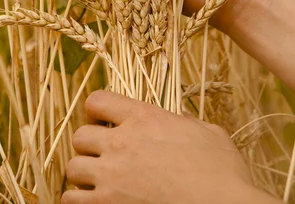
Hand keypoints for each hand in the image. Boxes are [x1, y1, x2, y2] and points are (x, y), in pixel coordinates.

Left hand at [61, 90, 275, 203]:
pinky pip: (71, 200)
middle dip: (89, 144)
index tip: (104, 120)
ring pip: (72, 167)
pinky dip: (78, 200)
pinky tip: (93, 201)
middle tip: (103, 154)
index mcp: (146, 118)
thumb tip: (181, 118)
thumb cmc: (223, 173)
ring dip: (83, 173)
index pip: (98, 100)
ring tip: (98, 181)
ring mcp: (111, 176)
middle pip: (80, 135)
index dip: (97, 110)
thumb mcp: (211, 135)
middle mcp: (122, 142)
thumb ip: (190, 123)